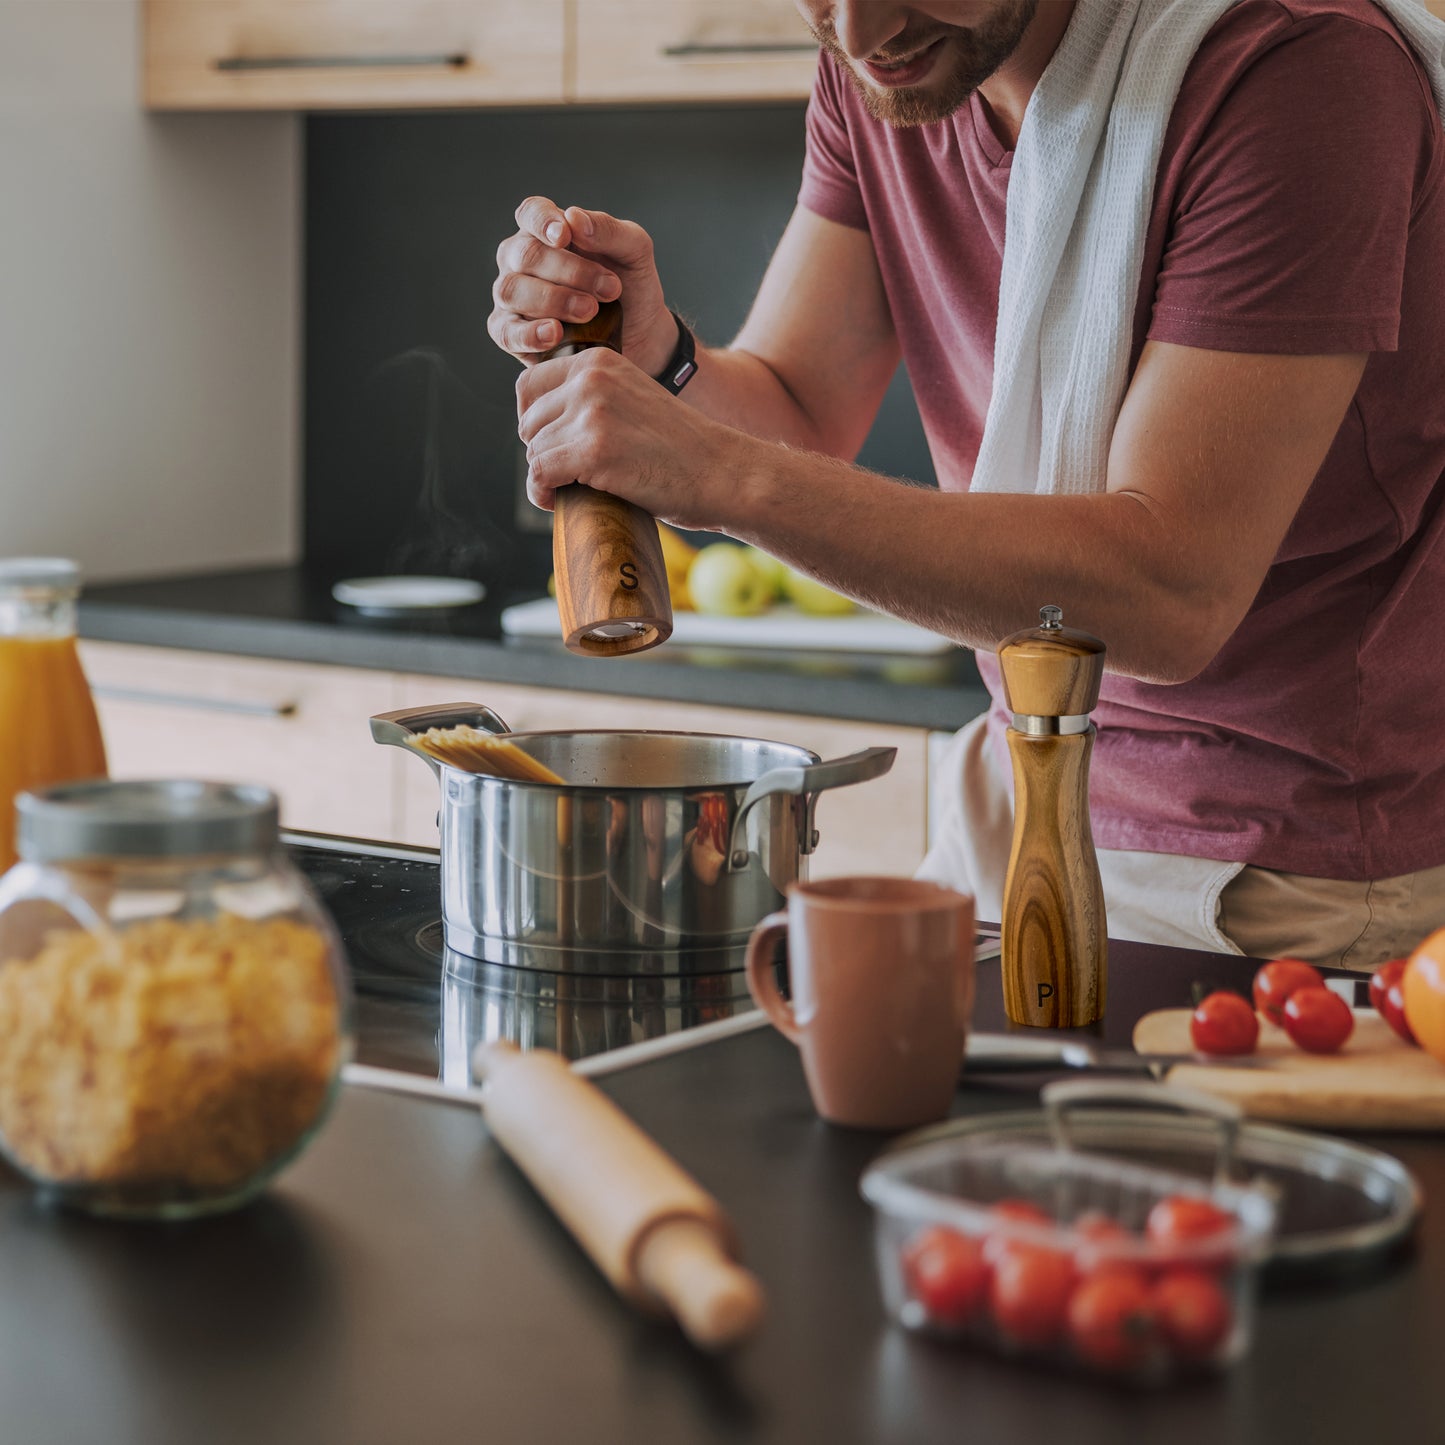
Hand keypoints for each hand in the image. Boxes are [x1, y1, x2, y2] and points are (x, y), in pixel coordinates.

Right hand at [489, 197, 676, 375]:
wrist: (640, 336)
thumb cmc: (631, 286)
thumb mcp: (634, 251)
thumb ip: (609, 230)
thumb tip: (574, 218)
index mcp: (545, 232)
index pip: (530, 213)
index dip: (542, 222)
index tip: (564, 236)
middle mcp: (520, 261)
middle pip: (525, 255)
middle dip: (569, 271)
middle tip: (609, 289)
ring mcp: (512, 298)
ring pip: (511, 290)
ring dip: (553, 300)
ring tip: (590, 311)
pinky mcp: (512, 335)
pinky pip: (507, 333)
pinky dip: (529, 333)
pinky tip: (555, 333)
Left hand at [517, 346, 753, 531]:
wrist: (723, 473)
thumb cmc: (681, 449)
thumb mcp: (632, 401)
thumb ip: (591, 400)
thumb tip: (533, 426)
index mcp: (599, 361)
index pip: (530, 387)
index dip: (535, 423)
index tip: (554, 446)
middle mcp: (591, 378)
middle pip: (528, 421)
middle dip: (542, 451)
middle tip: (569, 474)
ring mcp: (592, 413)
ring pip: (534, 450)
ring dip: (546, 476)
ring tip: (570, 490)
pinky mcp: (593, 451)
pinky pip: (540, 474)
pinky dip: (542, 494)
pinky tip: (558, 502)